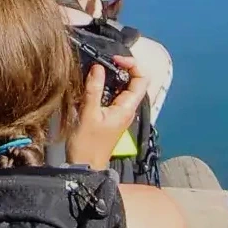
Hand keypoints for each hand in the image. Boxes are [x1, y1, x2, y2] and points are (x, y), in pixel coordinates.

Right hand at [66, 55, 146, 170]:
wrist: (85, 167)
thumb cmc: (87, 144)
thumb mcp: (89, 115)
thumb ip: (94, 90)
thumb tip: (99, 66)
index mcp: (127, 108)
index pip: (141, 79)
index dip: (132, 65)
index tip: (114, 60)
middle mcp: (127, 108)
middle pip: (134, 81)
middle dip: (122, 67)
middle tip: (104, 62)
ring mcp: (120, 112)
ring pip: (123, 87)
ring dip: (113, 76)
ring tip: (97, 69)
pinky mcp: (111, 115)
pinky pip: (113, 94)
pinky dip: (106, 85)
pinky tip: (93, 83)